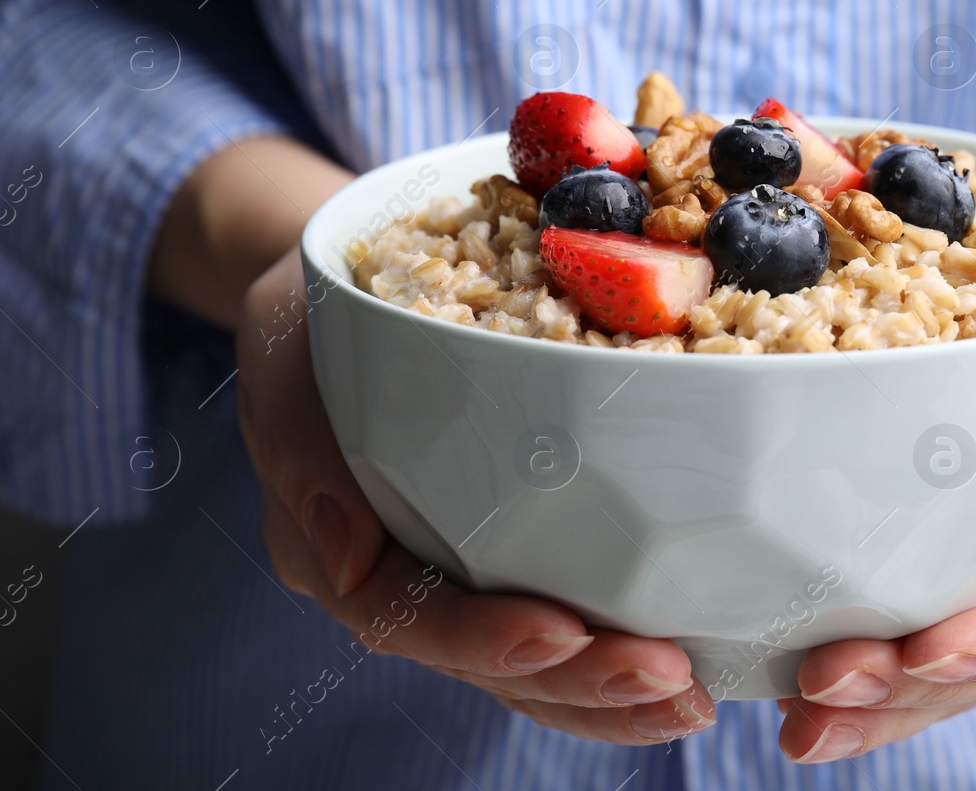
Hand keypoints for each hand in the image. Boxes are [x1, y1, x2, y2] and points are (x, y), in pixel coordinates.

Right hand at [236, 248, 716, 742]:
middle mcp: (392, 576)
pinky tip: (689, 664)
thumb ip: (302, 445)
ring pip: (528, 666)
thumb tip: (346, 563)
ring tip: (690, 699)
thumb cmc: (319, 302)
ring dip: (610, 694)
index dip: (480, 636)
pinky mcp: (506, 553)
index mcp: (331, 539)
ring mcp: (453, 572)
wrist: (353, 277)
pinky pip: (559, 623)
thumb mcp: (284, 337)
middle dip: (577, 680)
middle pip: (482, 660)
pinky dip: (615, 651)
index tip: (563, 632)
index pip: (400, 616)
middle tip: (670, 680)